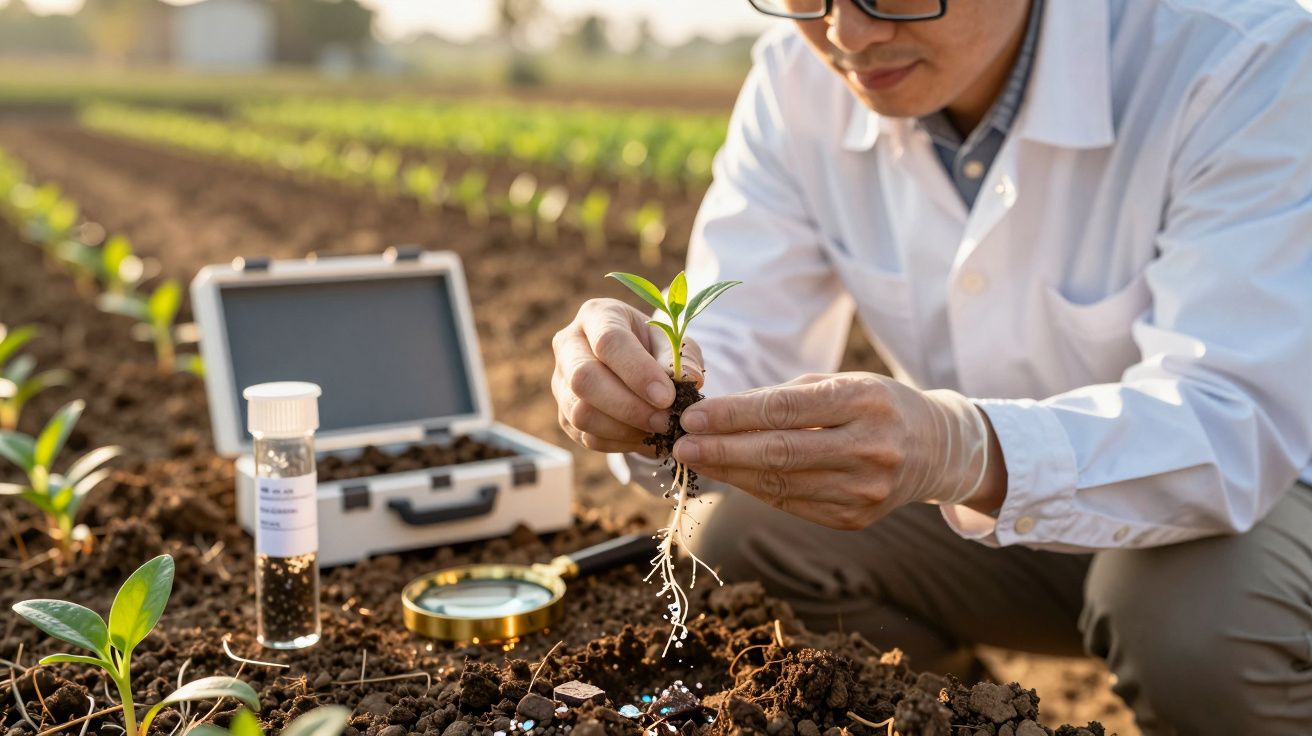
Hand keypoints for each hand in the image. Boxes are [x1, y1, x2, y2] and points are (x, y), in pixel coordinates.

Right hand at [552, 298, 703, 456]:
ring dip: (625, 430)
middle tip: (666, 421)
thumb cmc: (655, 347)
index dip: (637, 372)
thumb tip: (688, 379)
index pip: (608, 341)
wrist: (636, 365)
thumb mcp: (674, 342)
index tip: (666, 397)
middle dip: (629, 406)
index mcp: (597, 315)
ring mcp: (561, 381)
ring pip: (581, 413)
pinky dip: (621, 443)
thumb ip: (682, 357)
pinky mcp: (564, 413)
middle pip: (583, 379)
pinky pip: (588, 437)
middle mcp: (569, 345)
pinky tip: (647, 437)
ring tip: (660, 431)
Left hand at [670, 372, 995, 529]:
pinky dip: (755, 489)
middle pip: (779, 452)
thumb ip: (785, 397)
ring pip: (781, 484)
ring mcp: (865, 490)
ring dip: (730, 472)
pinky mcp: (857, 519)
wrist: (937, 448)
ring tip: (696, 459)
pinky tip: (730, 476)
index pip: (785, 410)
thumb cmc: (876, 405)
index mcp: (865, 401)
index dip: (734, 415)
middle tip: (680, 444)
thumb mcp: (843, 383)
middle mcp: (870, 448)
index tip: (694, 416)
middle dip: (722, 449)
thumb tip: (719, 414)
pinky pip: (792, 503)